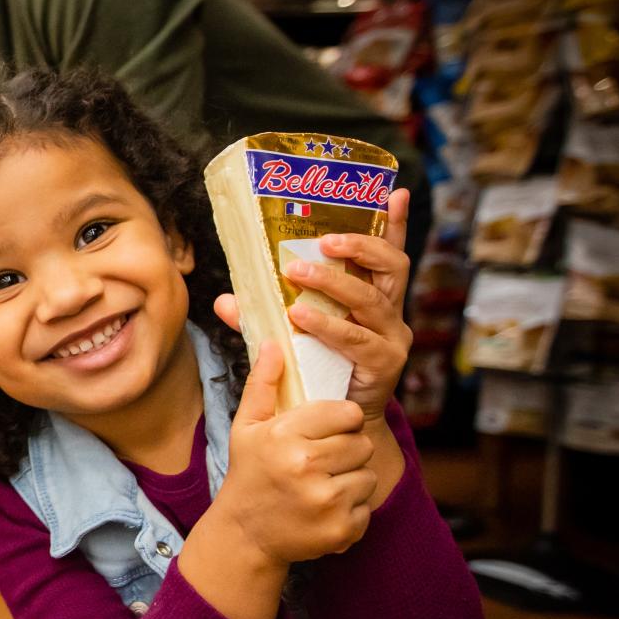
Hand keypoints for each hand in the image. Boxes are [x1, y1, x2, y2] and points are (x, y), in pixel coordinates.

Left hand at [212, 188, 413, 423]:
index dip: (395, 223)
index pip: (389, 253)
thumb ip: (261, 316)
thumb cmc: (315, 370)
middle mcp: (390, 312)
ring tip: (296, 274)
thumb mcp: (288, 335)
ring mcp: (392, 337)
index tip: (396, 192)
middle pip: (392, 265)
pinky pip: (357, 338)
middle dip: (361, 246)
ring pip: (371, 298)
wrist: (336, 426)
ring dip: (333, 282)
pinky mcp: (385, 363)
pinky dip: (328, 325)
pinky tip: (302, 317)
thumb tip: (222, 300)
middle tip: (324, 239)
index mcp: (374, 296)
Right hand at [213, 341, 377, 565]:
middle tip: (321, 462)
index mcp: (285, 436)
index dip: (339, 422)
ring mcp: (325, 501)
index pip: (346, 413)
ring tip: (322, 485)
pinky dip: (351, 511)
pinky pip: (367, 508)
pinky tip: (324, 510)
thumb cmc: (249, 474)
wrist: (244, 536)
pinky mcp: (340, 530)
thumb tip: (273, 342)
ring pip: (368, 475)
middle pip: (362, 443)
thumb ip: (263, 384)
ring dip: (351, 480)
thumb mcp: (247, 427)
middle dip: (346, 451)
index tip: (323, 433)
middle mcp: (306, 467)